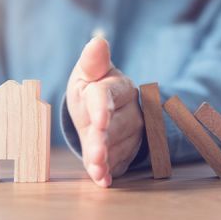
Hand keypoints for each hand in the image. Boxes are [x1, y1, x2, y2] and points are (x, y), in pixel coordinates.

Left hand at [66, 37, 143, 186]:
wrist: (102, 108)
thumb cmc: (91, 88)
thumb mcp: (87, 74)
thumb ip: (93, 62)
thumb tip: (97, 40)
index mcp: (117, 85)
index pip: (108, 95)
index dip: (103, 108)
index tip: (99, 121)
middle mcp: (130, 108)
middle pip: (115, 125)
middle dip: (103, 140)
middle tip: (96, 156)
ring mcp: (132, 130)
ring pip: (120, 146)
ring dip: (105, 158)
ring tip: (95, 168)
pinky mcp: (128, 148)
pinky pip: (121, 161)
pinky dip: (110, 171)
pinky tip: (102, 178)